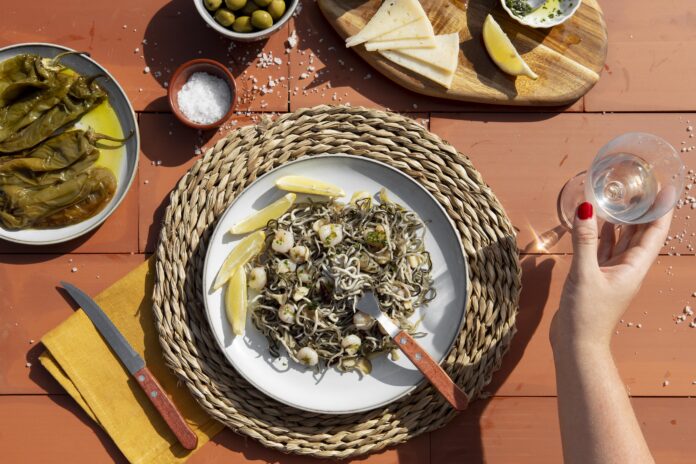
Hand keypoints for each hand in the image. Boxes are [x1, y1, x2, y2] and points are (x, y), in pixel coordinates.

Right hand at [550, 202, 671, 351]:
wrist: (577, 343)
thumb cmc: (587, 314)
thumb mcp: (585, 274)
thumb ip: (584, 240)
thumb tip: (586, 207)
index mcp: (634, 268)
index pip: (654, 234)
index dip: (661, 211)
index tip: (664, 189)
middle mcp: (628, 269)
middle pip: (640, 235)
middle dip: (642, 211)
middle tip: (639, 187)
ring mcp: (612, 273)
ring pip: (622, 241)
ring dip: (623, 221)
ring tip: (620, 199)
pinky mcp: (597, 277)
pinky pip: (603, 250)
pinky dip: (602, 234)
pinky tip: (597, 223)